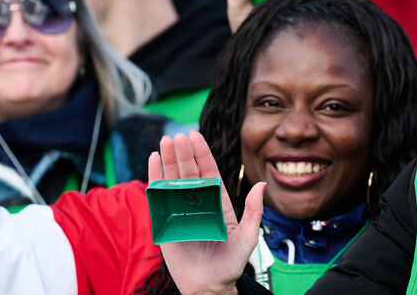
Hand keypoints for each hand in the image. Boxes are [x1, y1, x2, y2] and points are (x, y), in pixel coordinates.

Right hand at [148, 131, 264, 294]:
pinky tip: (153, 161)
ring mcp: (180, 211)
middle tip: (177, 136)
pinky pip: (158, 198)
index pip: (209, 172)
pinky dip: (155, 179)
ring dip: (169, 161)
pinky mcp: (165, 222)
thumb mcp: (248, 238)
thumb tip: (262, 185)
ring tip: (165, 142)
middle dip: (183, 154)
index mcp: (218, 203)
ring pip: (173, 181)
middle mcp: (198, 203)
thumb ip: (254, 211)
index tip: (195, 136)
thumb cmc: (231, 264)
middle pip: (189, 173)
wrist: (209, 286)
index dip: (202, 154)